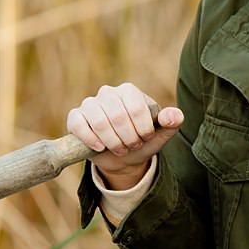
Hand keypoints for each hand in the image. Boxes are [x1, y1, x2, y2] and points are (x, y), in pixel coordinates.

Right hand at [66, 82, 183, 189]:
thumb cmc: (143, 141)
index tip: (145, 139)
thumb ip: (172, 122)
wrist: (122, 157)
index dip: (143, 129)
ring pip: (100, 122)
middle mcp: (108, 93)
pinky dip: (91, 139)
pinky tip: (100, 148)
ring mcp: (90, 103)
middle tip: (132, 146)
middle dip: (128, 138)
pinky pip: (78, 125)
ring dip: (112, 142)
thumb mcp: (161, 134)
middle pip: (118, 116)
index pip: (137, 109)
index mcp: (129, 91)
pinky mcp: (75, 117)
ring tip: (120, 148)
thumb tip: (173, 116)